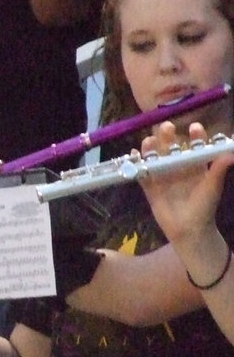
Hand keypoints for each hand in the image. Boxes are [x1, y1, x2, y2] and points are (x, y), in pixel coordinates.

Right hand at [139, 121, 233, 246]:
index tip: (195, 128)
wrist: (188, 229)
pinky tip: (134, 155)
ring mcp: (163, 177)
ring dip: (151, 148)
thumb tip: (230, 154)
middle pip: (172, 148)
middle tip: (167, 127)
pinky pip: (142, 174)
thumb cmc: (204, 207)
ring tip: (149, 140)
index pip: (195, 146)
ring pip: (155, 158)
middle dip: (168, 137)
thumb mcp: (212, 187)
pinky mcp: (150, 188)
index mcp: (195, 167)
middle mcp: (178, 169)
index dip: (195, 136)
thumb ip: (218, 170)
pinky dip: (136, 165)